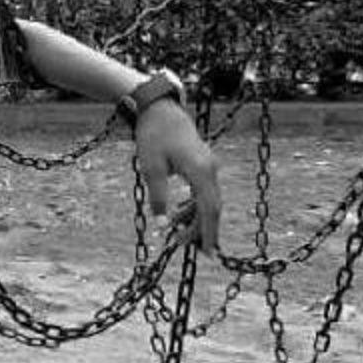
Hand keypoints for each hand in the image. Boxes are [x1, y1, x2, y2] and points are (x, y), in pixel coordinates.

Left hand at [134, 98, 221, 253]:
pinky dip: (193, 205)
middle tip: (190, 250)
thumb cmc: (153, 136)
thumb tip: (162, 225)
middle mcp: (211, 170)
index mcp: (201, 171)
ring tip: (178, 235)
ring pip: (207, 200)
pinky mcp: (203, 165)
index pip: (209, 209)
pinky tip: (179, 215)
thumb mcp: (151, 168)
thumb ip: (159, 197)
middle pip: (211, 207)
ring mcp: (209, 166)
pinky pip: (202, 191)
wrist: (160, 110)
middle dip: (202, 230)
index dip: (208, 232)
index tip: (207, 252)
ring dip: (195, 218)